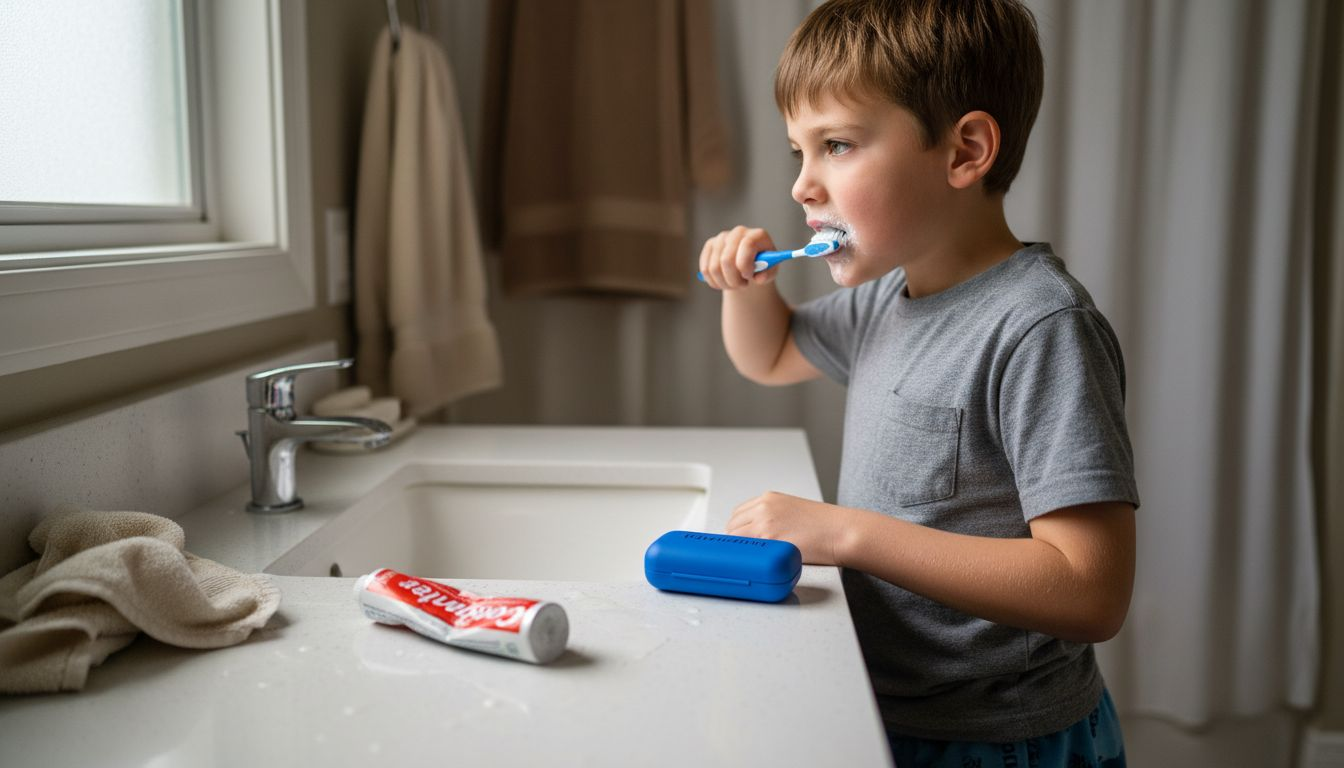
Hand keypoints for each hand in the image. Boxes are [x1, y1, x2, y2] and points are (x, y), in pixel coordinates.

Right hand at [698, 226, 777, 289]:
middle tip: (742, 285)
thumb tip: (759, 278)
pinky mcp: (710, 245)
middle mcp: (738, 232)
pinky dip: (714, 282)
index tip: (748, 276)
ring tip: (734, 285)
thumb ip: (768, 275)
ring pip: (714, 268)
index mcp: (757, 235)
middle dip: (734, 280)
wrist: (750, 264)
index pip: (747, 246)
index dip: (745, 265)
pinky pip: (705, 269)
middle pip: (726, 260)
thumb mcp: (770, 272)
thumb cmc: (762, 267)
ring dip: (724, 283)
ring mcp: (721, 238)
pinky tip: (723, 282)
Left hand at [725, 491, 852, 564]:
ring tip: (754, 560)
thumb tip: (758, 533)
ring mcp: (765, 524)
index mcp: (768, 498)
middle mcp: (763, 508)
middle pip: (732, 527)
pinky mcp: (771, 541)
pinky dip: (750, 558)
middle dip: (737, 541)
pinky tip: (758, 564)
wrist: (843, 531)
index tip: (742, 540)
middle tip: (748, 554)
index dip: (738, 529)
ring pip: (736, 540)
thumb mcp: (793, 510)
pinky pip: (748, 552)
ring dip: (742, 551)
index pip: (737, 514)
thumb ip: (772, 516)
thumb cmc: (825, 525)